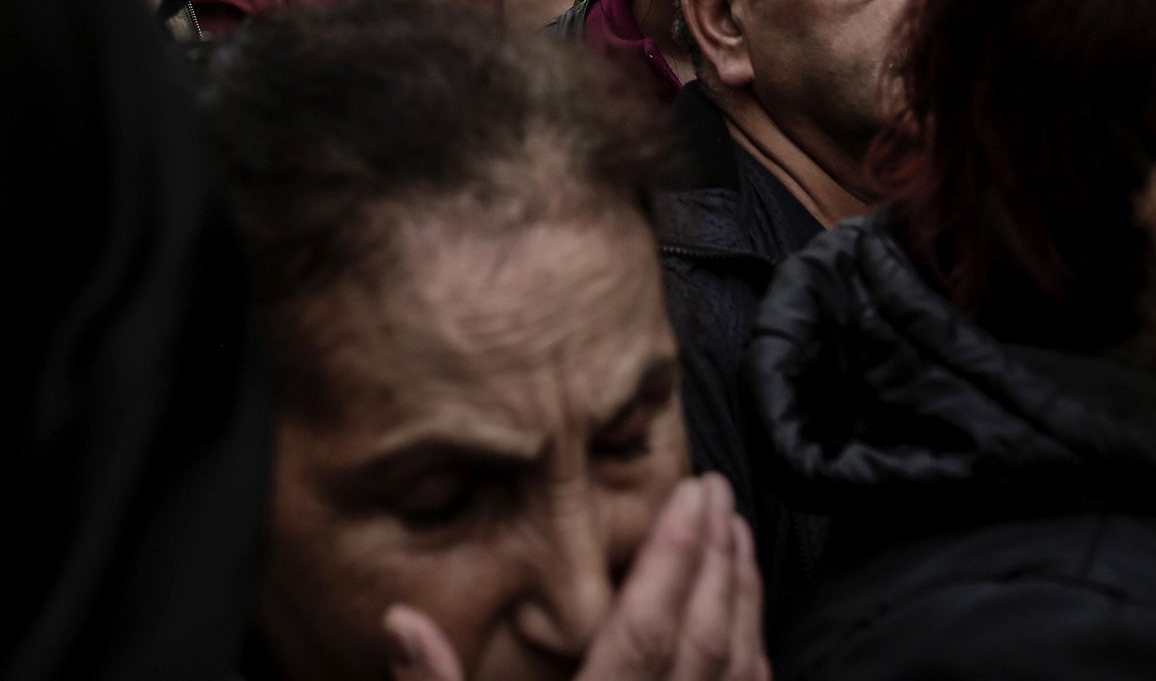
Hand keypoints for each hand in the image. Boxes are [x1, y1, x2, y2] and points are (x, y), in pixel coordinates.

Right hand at [384, 475, 768, 680]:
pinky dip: (755, 663)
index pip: (644, 633)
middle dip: (715, 560)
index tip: (692, 496)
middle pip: (703, 642)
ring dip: (742, 601)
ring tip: (739, 539)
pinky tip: (755, 635)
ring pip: (736, 672)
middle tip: (719, 493)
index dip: (672, 561)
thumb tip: (400, 620)